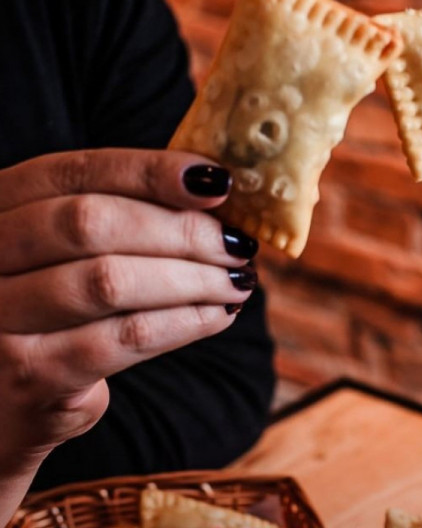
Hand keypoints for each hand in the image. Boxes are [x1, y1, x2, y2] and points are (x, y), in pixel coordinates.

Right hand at [0, 149, 258, 481]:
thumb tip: (215, 193)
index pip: (75, 173)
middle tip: (239, 245)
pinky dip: (184, 323)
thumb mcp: (64, 257)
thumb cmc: (50, 317)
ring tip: (237, 282)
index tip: (218, 181)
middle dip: (182, 231)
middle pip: (91, 224)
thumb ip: (120, 218)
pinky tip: (218, 316)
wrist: (1, 409)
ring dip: (192, 279)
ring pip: (109, 281)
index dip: (151, 171)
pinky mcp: (28, 376)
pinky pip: (123, 339)